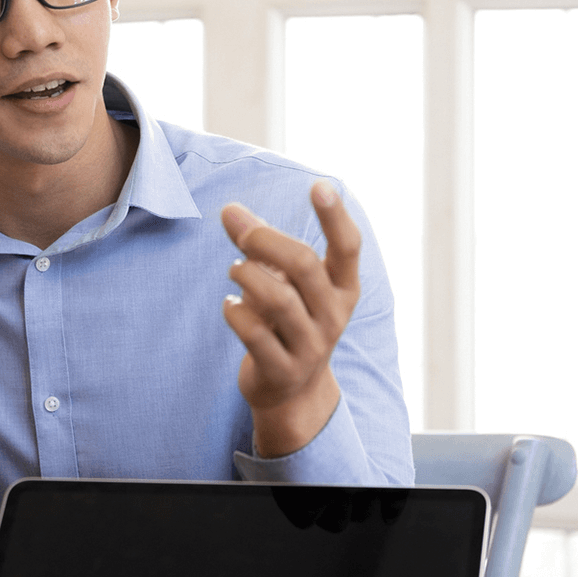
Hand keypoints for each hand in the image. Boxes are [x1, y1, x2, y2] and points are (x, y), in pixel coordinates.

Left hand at [220, 180, 360, 457]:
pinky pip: (254, 331)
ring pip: (277, 298)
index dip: (335, 216)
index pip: (349, 247)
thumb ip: (259, 244)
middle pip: (304, 265)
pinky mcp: (283, 369)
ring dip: (246, 275)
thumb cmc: (288, 320)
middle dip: (265, 241)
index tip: (320, 185)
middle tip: (242, 234)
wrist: (293, 391)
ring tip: (234, 271)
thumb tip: (229, 209)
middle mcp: (334, 315)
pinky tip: (231, 305)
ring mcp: (311, 346)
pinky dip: (234, 310)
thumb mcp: (285, 281)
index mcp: (343, 287)